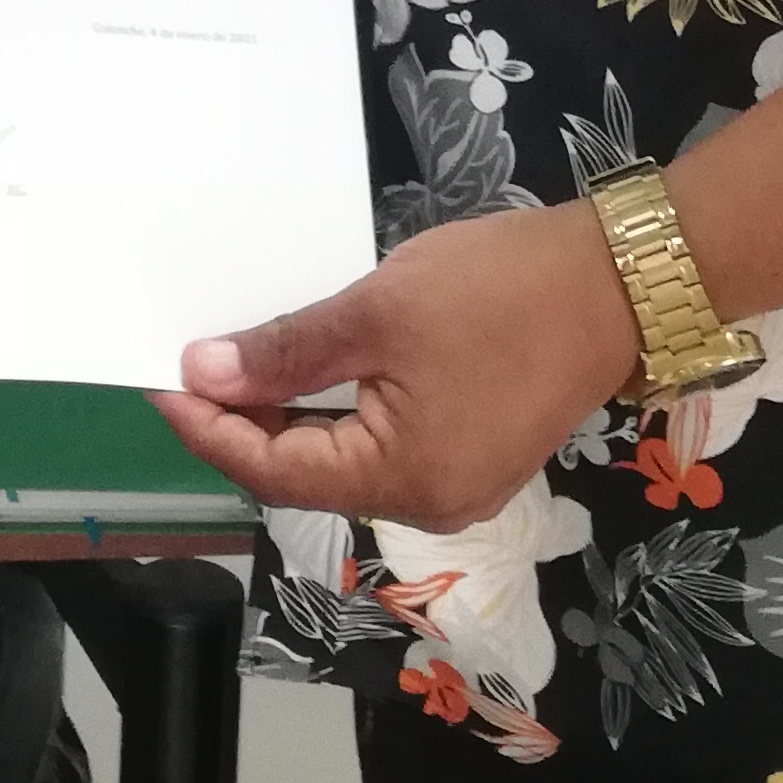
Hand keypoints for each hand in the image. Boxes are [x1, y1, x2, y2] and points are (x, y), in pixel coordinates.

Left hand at [150, 197, 633, 530]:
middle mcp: (429, 503)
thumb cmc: (501, 292)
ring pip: (344, 459)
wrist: (624, 279)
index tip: (158, 380)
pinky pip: (384, 443)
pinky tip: (309, 367)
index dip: (208, 427)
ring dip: (289, 414)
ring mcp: (458, 482)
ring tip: (237, 360)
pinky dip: (338, 410)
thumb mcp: (378, 312)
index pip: (272, 470)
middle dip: (242, 422)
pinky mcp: (477, 452)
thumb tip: (204, 373)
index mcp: (401, 481)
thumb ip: (287, 352)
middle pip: (306, 474)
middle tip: (190, 363)